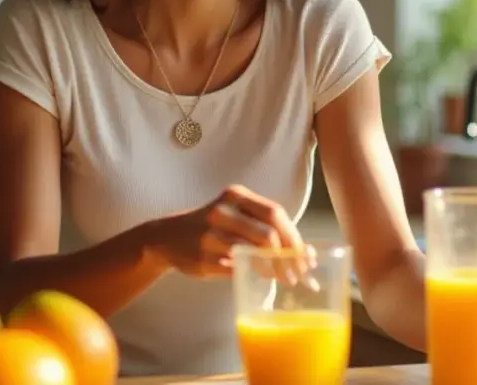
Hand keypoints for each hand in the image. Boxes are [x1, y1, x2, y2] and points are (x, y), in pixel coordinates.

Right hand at [148, 184, 305, 278]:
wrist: (169, 237)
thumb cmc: (215, 226)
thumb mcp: (236, 214)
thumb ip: (266, 226)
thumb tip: (306, 253)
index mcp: (236, 195)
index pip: (276, 214)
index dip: (295, 237)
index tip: (307, 257)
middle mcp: (222, 212)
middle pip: (268, 234)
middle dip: (288, 258)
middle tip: (298, 274)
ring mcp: (210, 235)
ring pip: (253, 253)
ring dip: (273, 270)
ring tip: (282, 278)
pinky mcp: (202, 258)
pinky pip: (236, 270)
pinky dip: (252, 276)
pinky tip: (259, 280)